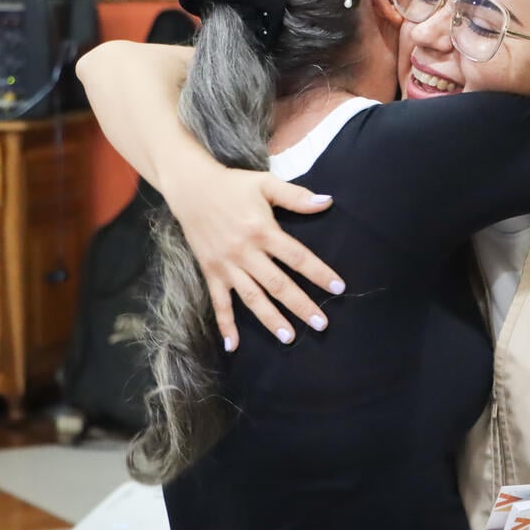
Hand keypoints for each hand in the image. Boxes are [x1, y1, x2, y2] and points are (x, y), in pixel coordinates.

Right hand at [163, 162, 343, 349]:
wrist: (190, 187)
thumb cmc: (233, 185)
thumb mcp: (265, 184)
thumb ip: (296, 196)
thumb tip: (328, 202)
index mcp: (262, 230)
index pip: (297, 257)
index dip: (319, 273)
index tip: (339, 287)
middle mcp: (245, 252)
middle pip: (278, 284)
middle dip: (301, 306)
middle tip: (321, 324)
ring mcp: (227, 265)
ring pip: (252, 298)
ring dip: (271, 320)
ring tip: (290, 338)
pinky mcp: (210, 272)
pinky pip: (218, 303)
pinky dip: (225, 325)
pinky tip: (233, 346)